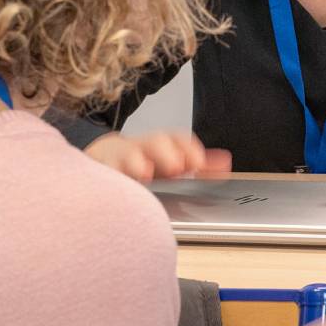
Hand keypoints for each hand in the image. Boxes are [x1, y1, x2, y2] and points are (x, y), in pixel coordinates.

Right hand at [84, 131, 230, 181]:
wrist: (103, 158)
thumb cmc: (143, 163)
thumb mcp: (170, 162)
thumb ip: (199, 165)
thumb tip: (226, 163)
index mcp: (162, 147)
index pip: (178, 140)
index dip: (189, 148)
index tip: (198, 161)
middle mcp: (141, 148)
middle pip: (155, 142)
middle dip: (166, 152)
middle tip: (177, 166)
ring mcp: (118, 158)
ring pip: (126, 154)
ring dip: (136, 162)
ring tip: (144, 172)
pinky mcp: (99, 170)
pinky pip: (102, 171)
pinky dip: (109, 176)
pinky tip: (115, 185)